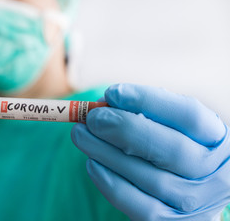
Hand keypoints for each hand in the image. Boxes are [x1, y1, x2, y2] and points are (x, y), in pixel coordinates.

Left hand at [72, 84, 229, 219]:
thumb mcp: (172, 129)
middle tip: (93, 118)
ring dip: (106, 152)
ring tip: (81, 135)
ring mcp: (194, 202)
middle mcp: (214, 173)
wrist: (187, 195)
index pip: (189, 115)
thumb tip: (107, 104)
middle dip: (125, 128)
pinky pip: (136, 204)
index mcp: (217, 140)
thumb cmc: (172, 152)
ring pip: (148, 176)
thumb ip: (147, 114)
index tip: (112, 93)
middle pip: (172, 149)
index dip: (148, 101)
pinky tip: (92, 163)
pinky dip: (109, 181)